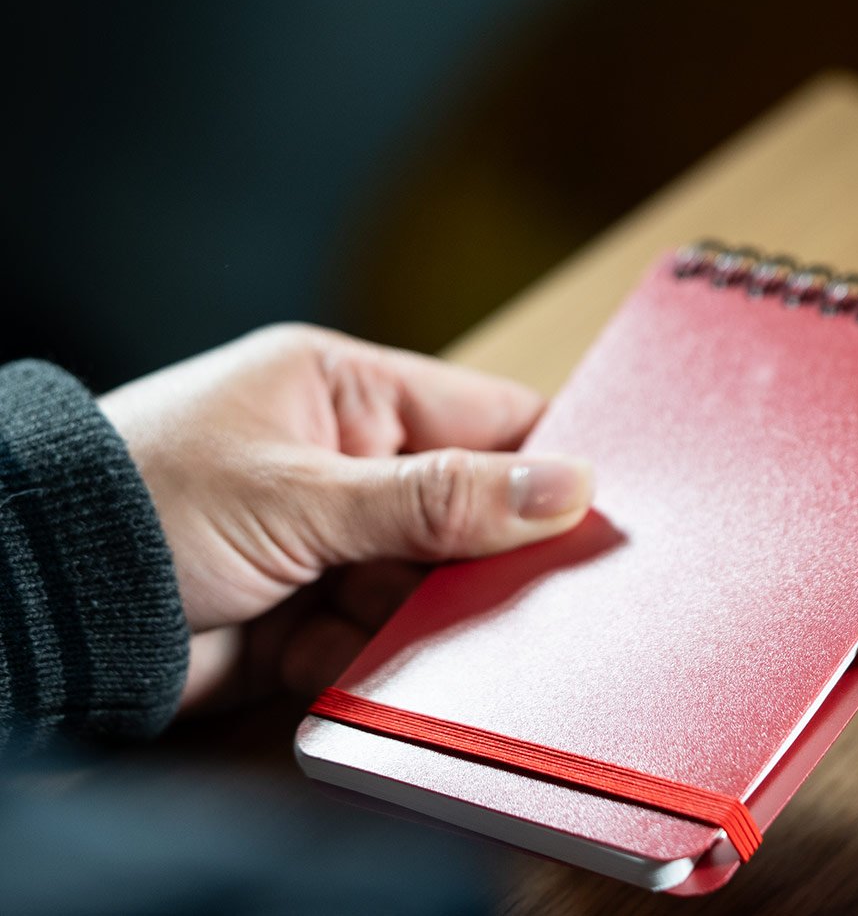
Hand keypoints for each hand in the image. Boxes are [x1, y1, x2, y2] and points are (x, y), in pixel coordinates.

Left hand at [99, 324, 592, 709]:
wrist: (32, 610)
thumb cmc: (146, 502)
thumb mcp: (305, 492)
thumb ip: (439, 499)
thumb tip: (568, 485)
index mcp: (348, 395)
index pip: (487, 415)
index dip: (548, 459)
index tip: (604, 505)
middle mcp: (348, 465)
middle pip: (468, 512)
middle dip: (481, 558)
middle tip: (512, 593)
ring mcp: (329, 544)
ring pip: (428, 587)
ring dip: (419, 618)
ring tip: (371, 621)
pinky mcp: (308, 618)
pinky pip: (380, 641)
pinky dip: (366, 659)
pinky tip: (324, 654)